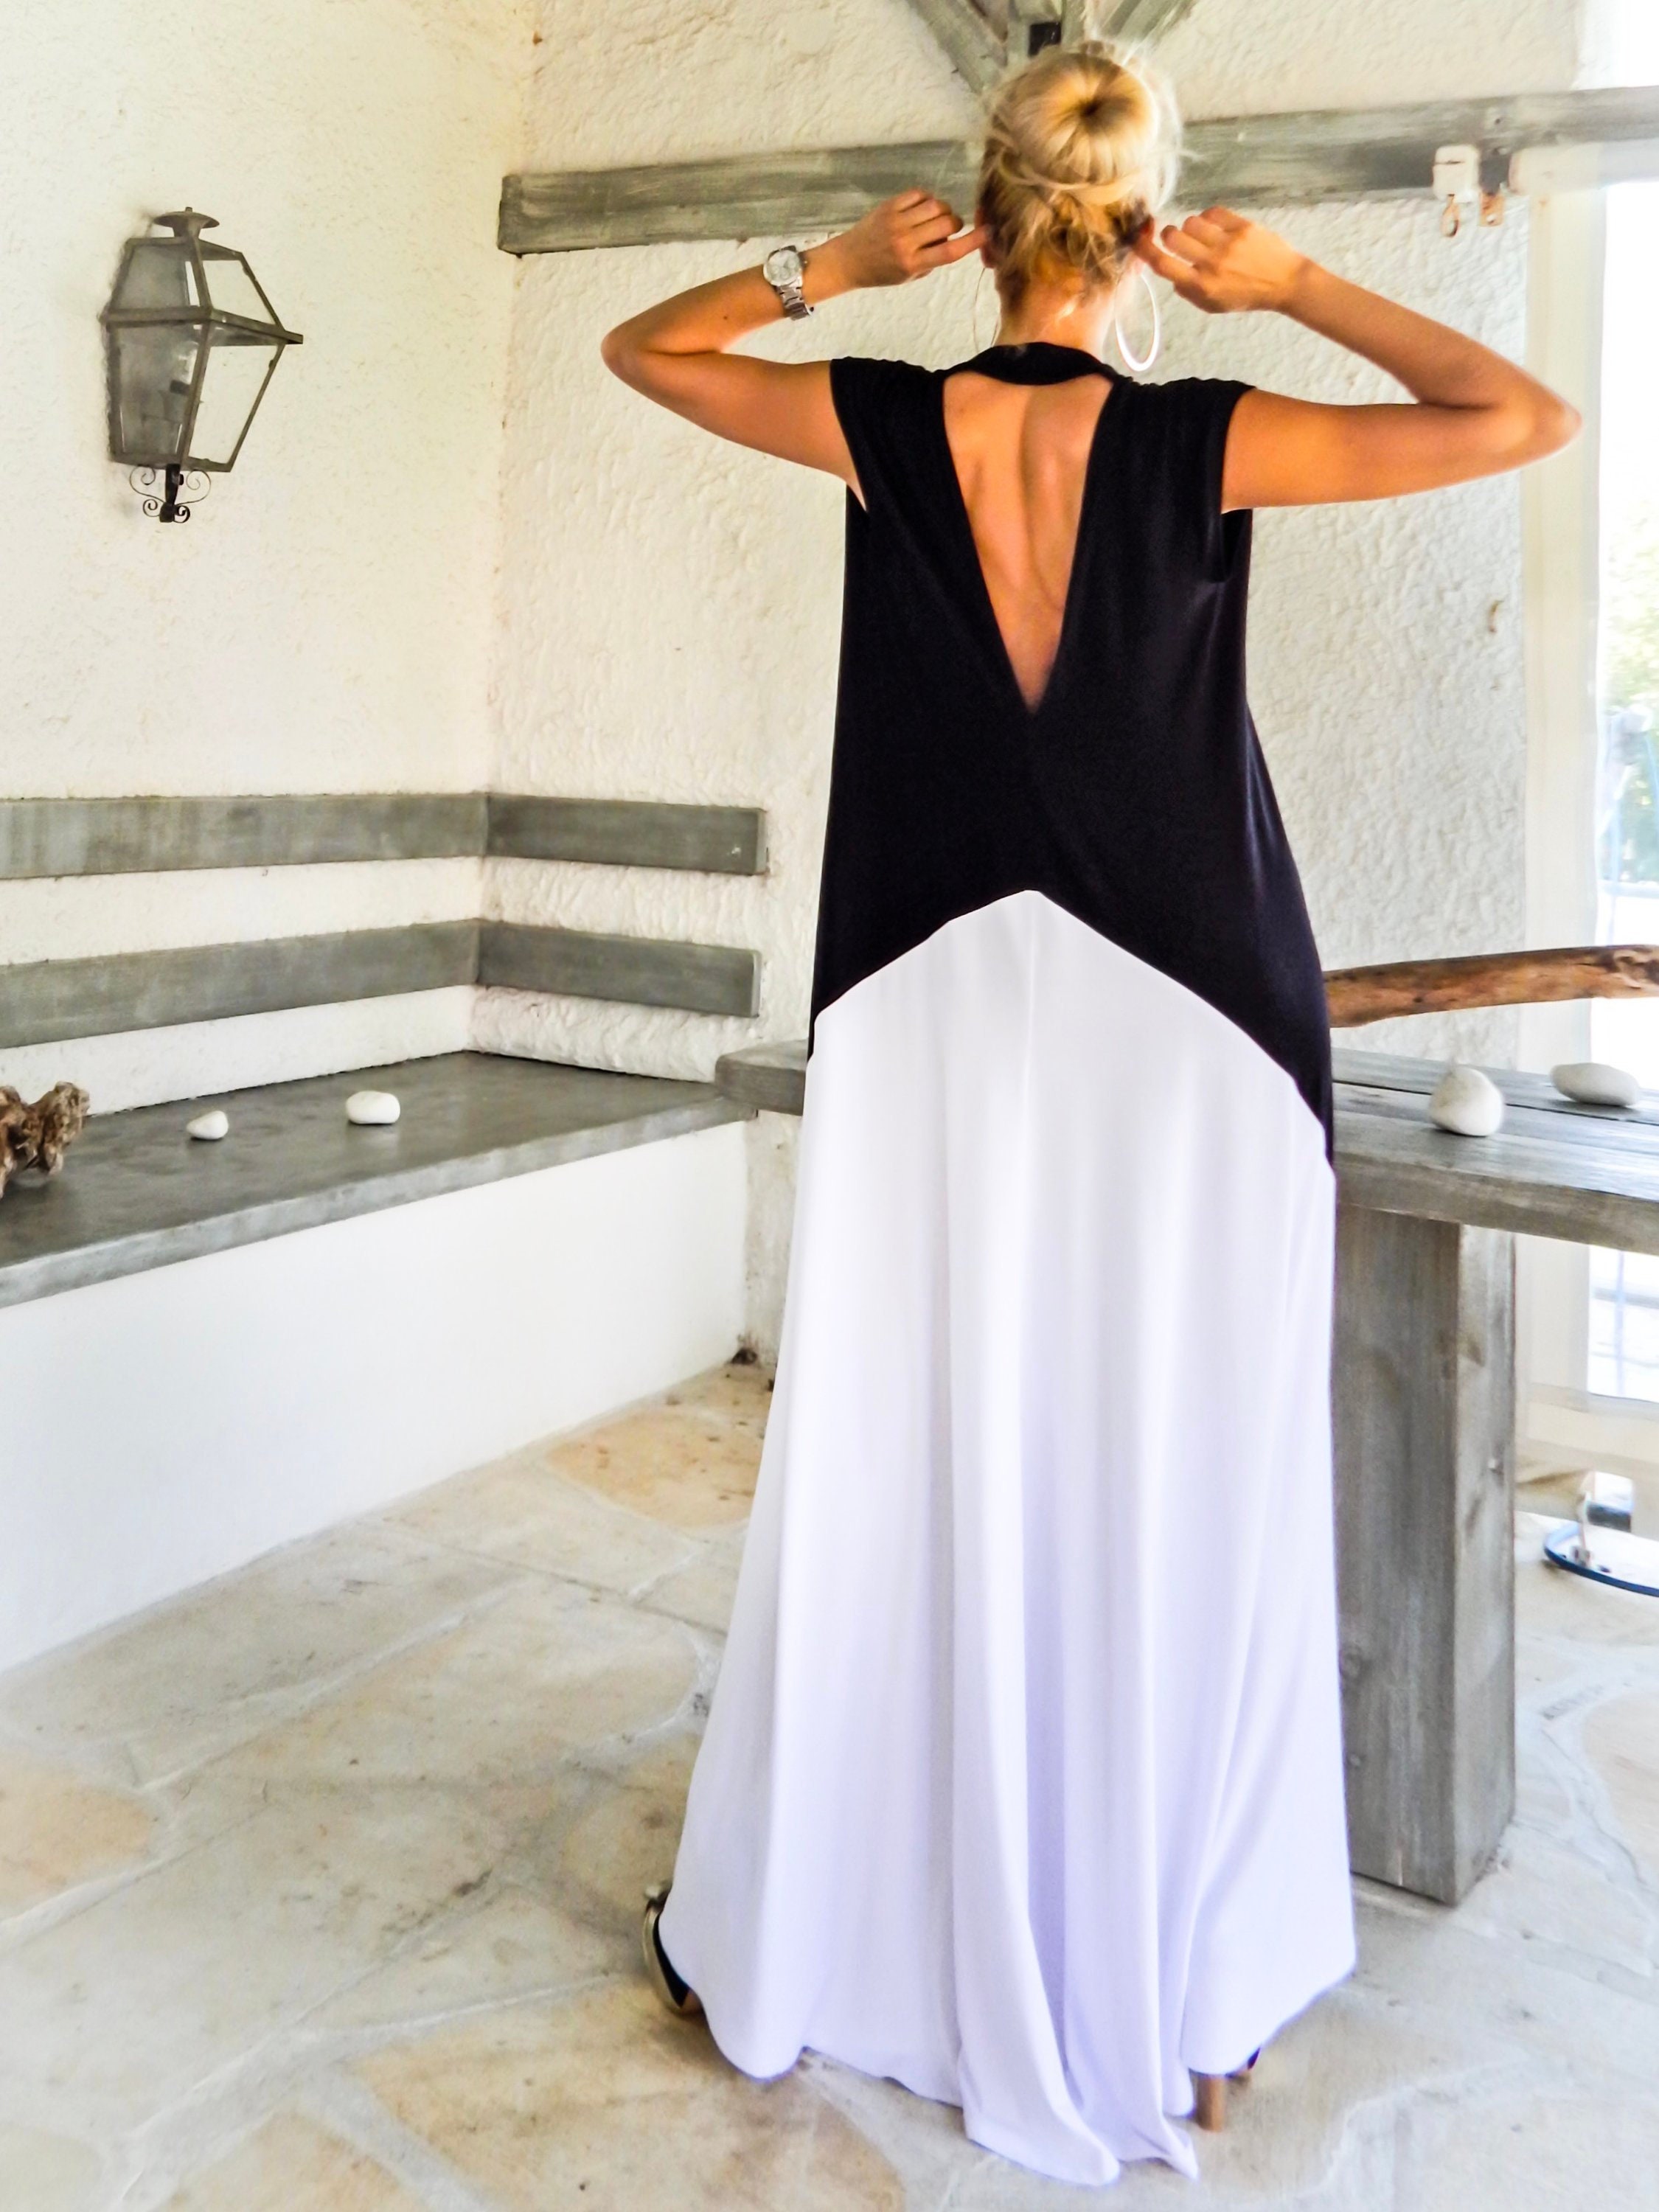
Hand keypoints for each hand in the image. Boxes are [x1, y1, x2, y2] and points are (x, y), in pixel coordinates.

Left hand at [820, 190, 986, 290]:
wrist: (849, 260)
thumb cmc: (882, 272)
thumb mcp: (910, 276)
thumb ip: (933, 260)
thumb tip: (954, 240)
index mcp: (912, 264)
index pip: (949, 252)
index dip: (972, 241)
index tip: (987, 233)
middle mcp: (905, 241)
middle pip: (946, 223)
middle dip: (955, 223)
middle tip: (949, 228)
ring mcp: (896, 221)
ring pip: (936, 205)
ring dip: (943, 210)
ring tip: (934, 218)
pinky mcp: (889, 206)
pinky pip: (919, 194)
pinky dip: (927, 199)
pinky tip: (922, 208)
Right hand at [1134, 208, 1309, 315]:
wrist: (1285, 283)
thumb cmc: (1246, 296)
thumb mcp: (1214, 305)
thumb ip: (1189, 292)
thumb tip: (1170, 274)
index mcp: (1201, 287)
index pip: (1163, 266)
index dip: (1145, 251)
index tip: (1137, 240)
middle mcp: (1211, 264)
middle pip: (1173, 237)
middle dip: (1170, 235)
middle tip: (1177, 239)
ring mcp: (1227, 243)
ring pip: (1191, 221)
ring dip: (1191, 227)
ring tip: (1203, 235)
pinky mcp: (1242, 227)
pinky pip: (1213, 213)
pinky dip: (1209, 217)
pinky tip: (1216, 227)